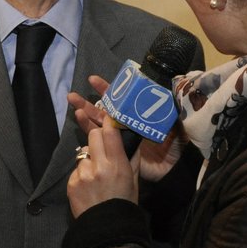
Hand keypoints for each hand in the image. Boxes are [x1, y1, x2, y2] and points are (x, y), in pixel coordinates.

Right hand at [67, 74, 185, 182]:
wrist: (174, 166)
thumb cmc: (175, 142)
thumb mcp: (172, 118)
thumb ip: (167, 102)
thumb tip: (167, 81)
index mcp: (136, 115)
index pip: (119, 100)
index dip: (106, 90)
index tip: (93, 80)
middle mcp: (125, 125)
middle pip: (103, 112)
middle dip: (87, 103)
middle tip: (72, 96)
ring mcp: (119, 140)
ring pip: (98, 125)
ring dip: (85, 116)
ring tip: (74, 107)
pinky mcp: (115, 153)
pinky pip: (100, 142)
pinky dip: (90, 133)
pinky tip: (81, 124)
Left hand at [68, 117, 137, 216]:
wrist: (106, 229)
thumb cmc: (124, 203)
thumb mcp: (134, 180)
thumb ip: (131, 158)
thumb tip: (129, 139)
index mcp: (118, 165)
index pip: (110, 133)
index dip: (108, 125)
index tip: (108, 123)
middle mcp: (99, 166)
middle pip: (93, 135)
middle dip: (97, 137)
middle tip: (101, 146)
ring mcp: (83, 175)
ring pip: (83, 154)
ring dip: (89, 160)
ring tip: (95, 176)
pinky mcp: (71, 183)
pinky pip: (76, 170)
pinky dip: (81, 174)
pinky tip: (88, 187)